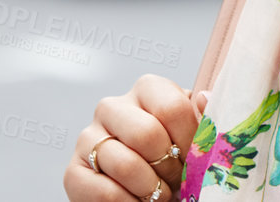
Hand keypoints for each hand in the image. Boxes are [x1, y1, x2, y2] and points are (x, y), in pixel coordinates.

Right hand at [64, 75, 205, 200]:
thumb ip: (205, 117)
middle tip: (177, 181)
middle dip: (169, 167)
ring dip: (151, 190)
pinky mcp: (73, 172)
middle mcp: (112, 107)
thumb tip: (204, 97)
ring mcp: (88, 138)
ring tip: (160, 194)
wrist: (144, 190)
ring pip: (125, 165)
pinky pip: (104, 192)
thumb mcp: (193, 134)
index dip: (190, 141)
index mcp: (147, 89)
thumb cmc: (173, 157)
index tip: (196, 158)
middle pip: (146, 134)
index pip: (172, 107)